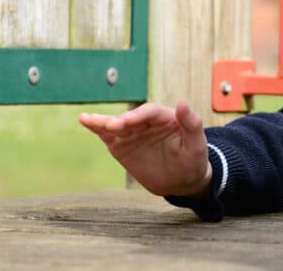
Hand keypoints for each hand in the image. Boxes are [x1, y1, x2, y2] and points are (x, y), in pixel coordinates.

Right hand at [79, 101, 210, 197]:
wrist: (180, 180)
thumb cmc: (192, 160)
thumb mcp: (197, 145)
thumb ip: (192, 124)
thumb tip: (182, 102)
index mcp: (166, 117)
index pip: (151, 112)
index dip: (139, 116)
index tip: (128, 122)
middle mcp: (147, 121)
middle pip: (131, 117)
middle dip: (120, 121)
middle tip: (111, 126)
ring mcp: (132, 132)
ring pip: (116, 124)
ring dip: (103, 122)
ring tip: (88, 119)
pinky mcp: (121, 144)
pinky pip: (107, 134)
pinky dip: (96, 127)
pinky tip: (85, 120)